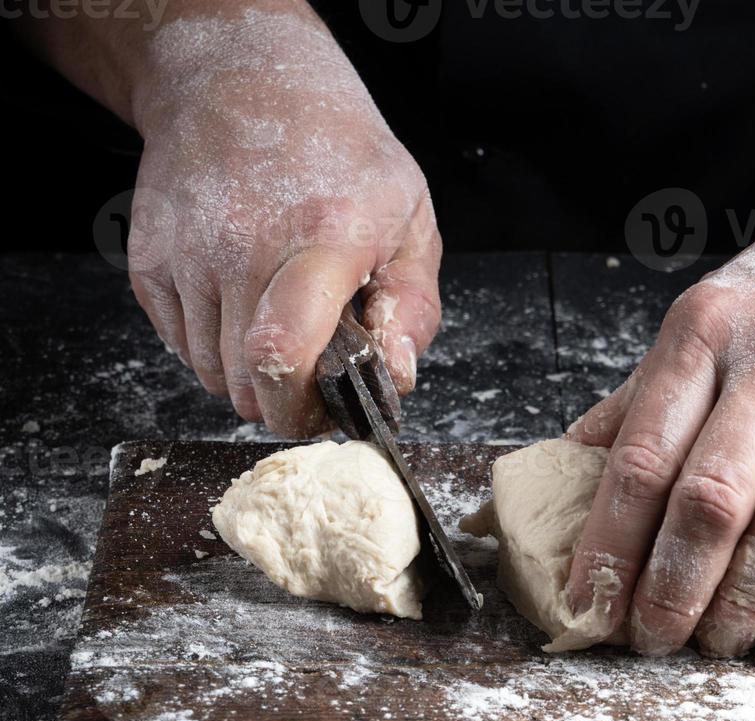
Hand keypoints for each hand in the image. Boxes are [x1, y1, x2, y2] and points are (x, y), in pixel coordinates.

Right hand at [125, 12, 440, 435]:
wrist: (241, 85)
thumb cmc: (338, 155)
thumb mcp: (409, 218)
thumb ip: (412, 307)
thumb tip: (397, 376)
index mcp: (321, 239)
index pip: (285, 353)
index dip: (303, 406)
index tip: (329, 410)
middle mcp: (243, 248)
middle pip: (247, 382)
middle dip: (286, 400)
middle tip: (316, 374)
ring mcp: (188, 256)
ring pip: (212, 375)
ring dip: (249, 375)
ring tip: (282, 325)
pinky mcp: (150, 263)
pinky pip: (181, 347)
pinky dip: (214, 348)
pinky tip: (244, 305)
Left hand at [564, 179, 754, 663]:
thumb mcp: (712, 314)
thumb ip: (646, 395)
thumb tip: (569, 467)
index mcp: (703, 328)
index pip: (642, 455)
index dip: (609, 543)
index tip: (588, 607)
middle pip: (711, 495)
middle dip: (673, 586)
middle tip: (653, 642)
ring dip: (746, 601)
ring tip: (718, 647)